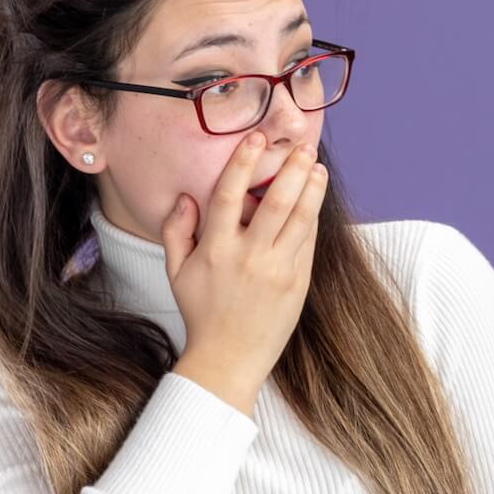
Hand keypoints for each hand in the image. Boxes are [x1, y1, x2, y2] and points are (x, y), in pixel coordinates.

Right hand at [162, 133, 328, 412]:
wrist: (229, 356)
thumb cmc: (202, 311)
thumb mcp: (176, 271)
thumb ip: (176, 231)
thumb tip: (186, 197)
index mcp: (216, 249)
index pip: (230, 195)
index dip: (243, 163)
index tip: (255, 136)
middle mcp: (249, 256)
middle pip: (276, 202)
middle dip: (292, 169)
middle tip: (304, 145)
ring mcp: (277, 269)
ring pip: (301, 219)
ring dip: (312, 189)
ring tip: (317, 166)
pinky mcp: (298, 282)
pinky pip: (309, 242)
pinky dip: (313, 217)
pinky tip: (315, 198)